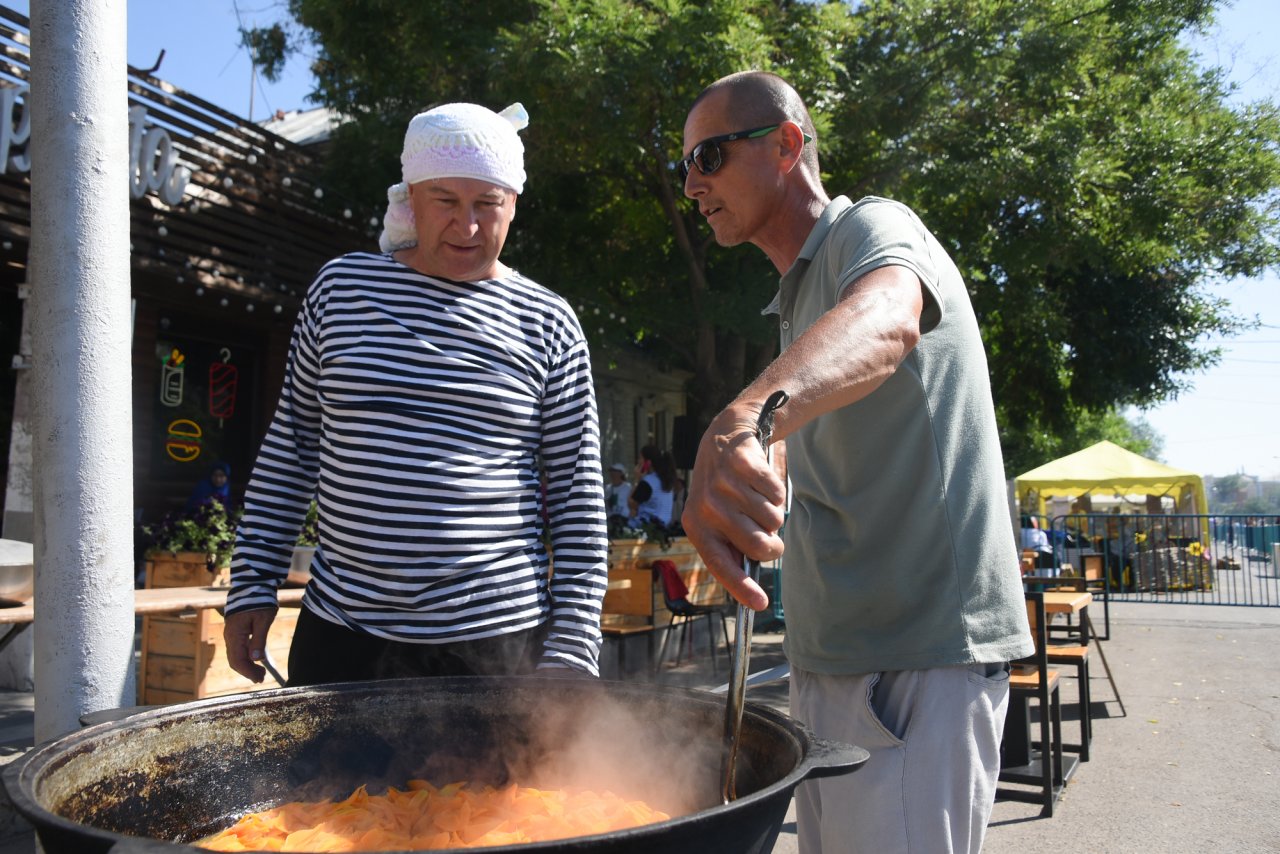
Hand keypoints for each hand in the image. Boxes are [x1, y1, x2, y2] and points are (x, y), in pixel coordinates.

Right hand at [224, 608, 277, 682]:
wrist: (252, 586)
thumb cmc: (259, 601)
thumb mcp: (263, 620)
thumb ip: (259, 639)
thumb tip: (256, 659)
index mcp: (235, 634)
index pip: (238, 660)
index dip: (248, 672)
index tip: (260, 678)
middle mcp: (229, 636)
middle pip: (235, 660)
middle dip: (247, 671)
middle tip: (262, 678)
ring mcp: (231, 634)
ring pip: (235, 656)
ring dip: (246, 666)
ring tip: (260, 672)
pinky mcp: (235, 632)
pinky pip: (237, 649)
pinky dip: (245, 658)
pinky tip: (255, 660)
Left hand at [681, 404, 785, 610]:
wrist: (725, 436)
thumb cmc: (725, 489)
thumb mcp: (717, 518)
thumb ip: (730, 546)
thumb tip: (749, 581)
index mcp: (696, 526)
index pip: (719, 564)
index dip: (741, 586)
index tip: (760, 605)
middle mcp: (706, 507)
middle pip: (758, 546)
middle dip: (774, 545)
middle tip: (772, 535)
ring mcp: (723, 484)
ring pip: (772, 520)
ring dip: (774, 513)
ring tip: (758, 499)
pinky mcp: (742, 464)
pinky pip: (777, 494)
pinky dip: (777, 490)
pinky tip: (762, 481)